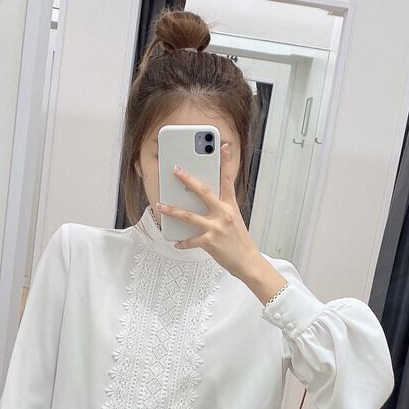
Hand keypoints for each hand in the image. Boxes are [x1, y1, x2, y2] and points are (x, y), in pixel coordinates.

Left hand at [158, 143, 261, 278]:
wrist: (247, 262)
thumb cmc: (239, 241)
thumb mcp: (234, 219)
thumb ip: (220, 209)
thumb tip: (202, 202)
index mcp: (230, 206)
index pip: (228, 179)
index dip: (226, 161)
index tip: (223, 146)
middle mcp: (224, 213)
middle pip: (203, 191)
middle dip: (187, 179)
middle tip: (176, 170)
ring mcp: (216, 227)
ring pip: (189, 215)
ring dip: (172, 210)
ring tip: (160, 206)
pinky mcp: (210, 242)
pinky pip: (191, 240)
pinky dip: (182, 242)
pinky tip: (176, 243)